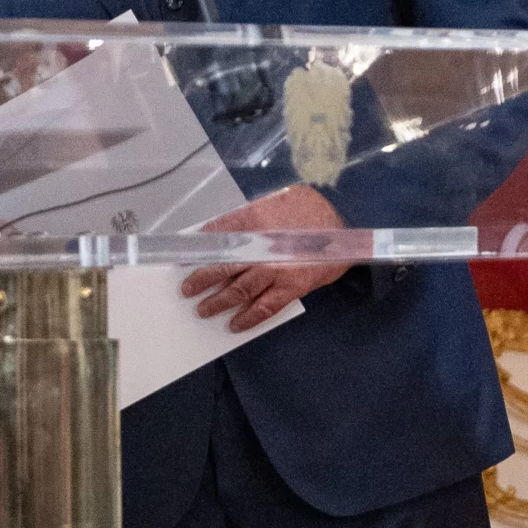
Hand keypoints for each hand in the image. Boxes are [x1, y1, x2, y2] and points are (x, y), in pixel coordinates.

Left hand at [180, 184, 350, 332]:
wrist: (344, 227)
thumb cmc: (308, 211)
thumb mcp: (273, 202)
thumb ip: (245, 217)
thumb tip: (217, 231)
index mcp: (255, 221)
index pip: (218, 236)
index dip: (199, 250)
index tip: (183, 259)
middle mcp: (262, 248)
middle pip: (223, 266)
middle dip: (202, 280)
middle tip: (187, 290)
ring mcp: (276, 270)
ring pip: (239, 290)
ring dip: (218, 301)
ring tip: (203, 310)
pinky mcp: (291, 287)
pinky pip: (265, 307)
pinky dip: (248, 318)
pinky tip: (235, 325)